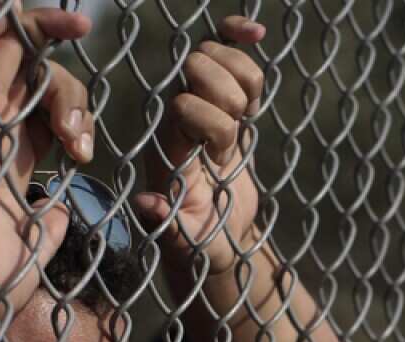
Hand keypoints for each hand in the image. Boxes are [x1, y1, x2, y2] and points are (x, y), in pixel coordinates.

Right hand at [0, 3, 95, 332]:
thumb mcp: (33, 240)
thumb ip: (48, 218)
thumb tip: (60, 208)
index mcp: (8, 156)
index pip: (45, 109)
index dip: (73, 111)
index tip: (85, 152)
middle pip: (36, 79)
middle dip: (71, 99)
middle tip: (79, 149)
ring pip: (9, 54)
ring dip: (49, 51)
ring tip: (76, 66)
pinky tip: (23, 8)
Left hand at [134, 16, 266, 274]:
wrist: (218, 238)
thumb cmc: (200, 245)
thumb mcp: (186, 243)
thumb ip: (169, 226)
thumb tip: (147, 203)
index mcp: (168, 148)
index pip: (183, 106)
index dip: (211, 123)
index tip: (223, 154)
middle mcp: (180, 118)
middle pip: (199, 69)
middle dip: (227, 95)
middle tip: (237, 130)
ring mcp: (205, 106)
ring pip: (219, 57)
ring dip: (242, 76)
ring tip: (249, 112)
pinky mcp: (229, 104)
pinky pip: (234, 59)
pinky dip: (244, 42)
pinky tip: (258, 33)